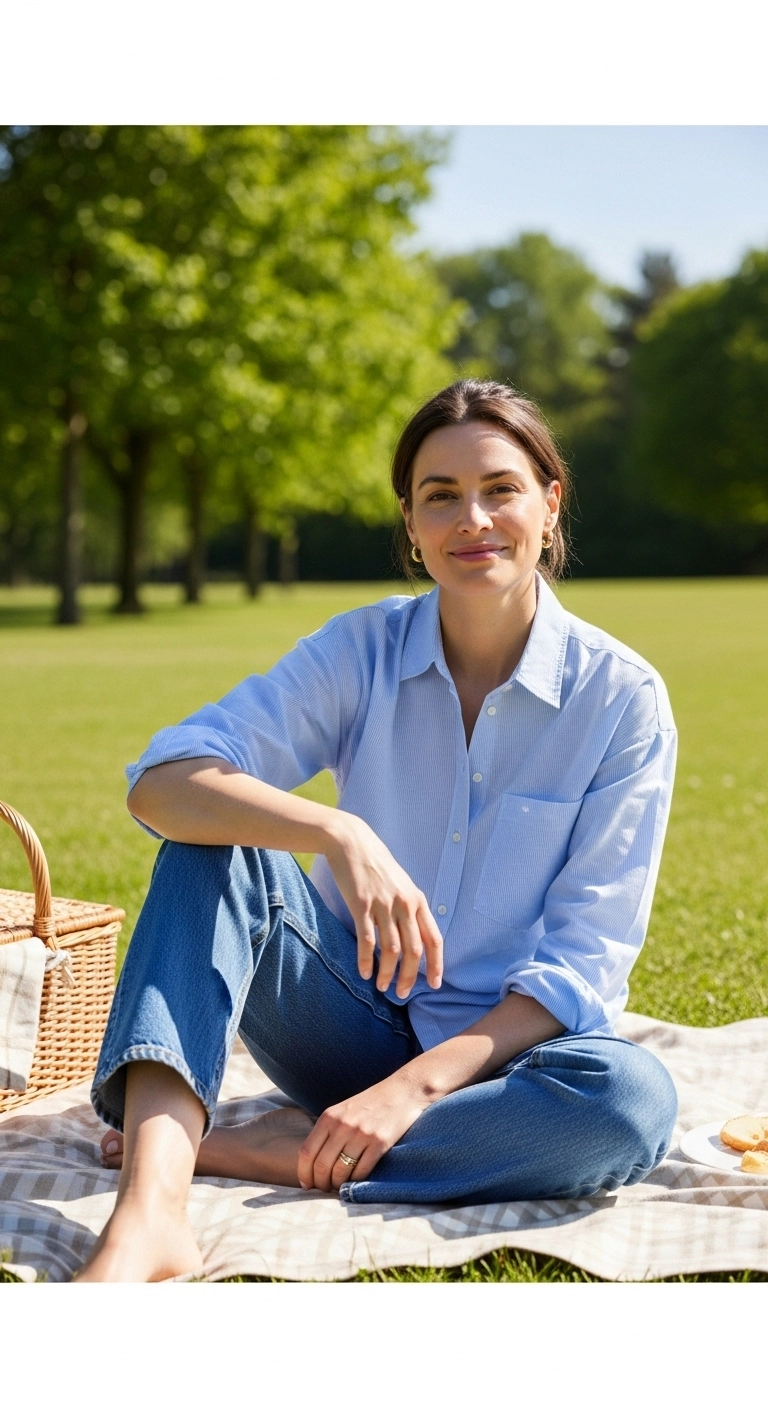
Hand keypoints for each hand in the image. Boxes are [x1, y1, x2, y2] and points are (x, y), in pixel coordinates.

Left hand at [297, 1070, 428, 1191]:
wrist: (403, 1091)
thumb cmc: (370, 1104)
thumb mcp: (343, 1111)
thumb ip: (327, 1131)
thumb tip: (311, 1163)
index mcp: (329, 1117)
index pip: (306, 1152)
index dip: (303, 1173)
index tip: (306, 1184)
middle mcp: (342, 1126)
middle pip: (321, 1166)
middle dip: (320, 1183)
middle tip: (323, 1189)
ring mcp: (361, 1134)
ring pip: (340, 1172)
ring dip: (337, 1185)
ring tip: (339, 1186)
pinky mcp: (380, 1143)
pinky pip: (361, 1171)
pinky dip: (356, 1181)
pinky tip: (356, 1179)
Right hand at [326, 812, 442, 997]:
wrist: (352, 843)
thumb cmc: (377, 866)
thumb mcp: (402, 885)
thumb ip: (410, 909)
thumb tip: (415, 937)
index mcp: (418, 900)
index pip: (434, 939)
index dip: (436, 965)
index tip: (434, 985)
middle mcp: (404, 904)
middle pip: (413, 951)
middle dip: (408, 977)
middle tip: (400, 994)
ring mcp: (383, 905)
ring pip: (391, 950)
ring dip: (387, 973)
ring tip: (382, 986)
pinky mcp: (361, 905)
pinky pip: (367, 940)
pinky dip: (366, 961)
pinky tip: (365, 973)